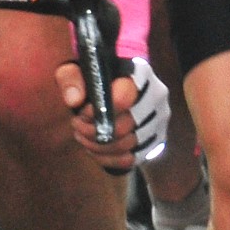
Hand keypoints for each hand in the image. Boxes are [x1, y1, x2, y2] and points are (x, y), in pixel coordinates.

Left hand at [51, 53, 166, 172]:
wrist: (113, 86)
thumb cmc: (94, 78)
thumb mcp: (75, 70)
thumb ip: (70, 79)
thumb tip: (74, 100)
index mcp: (139, 74)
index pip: (123, 97)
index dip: (96, 111)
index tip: (82, 112)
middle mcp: (155, 96)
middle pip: (123, 127)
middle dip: (92, 132)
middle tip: (77, 126)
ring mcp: (159, 120)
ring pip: (126, 145)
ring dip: (97, 146)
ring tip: (83, 136)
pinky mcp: (156, 141)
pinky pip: (131, 159)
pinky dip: (108, 158)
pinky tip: (95, 149)